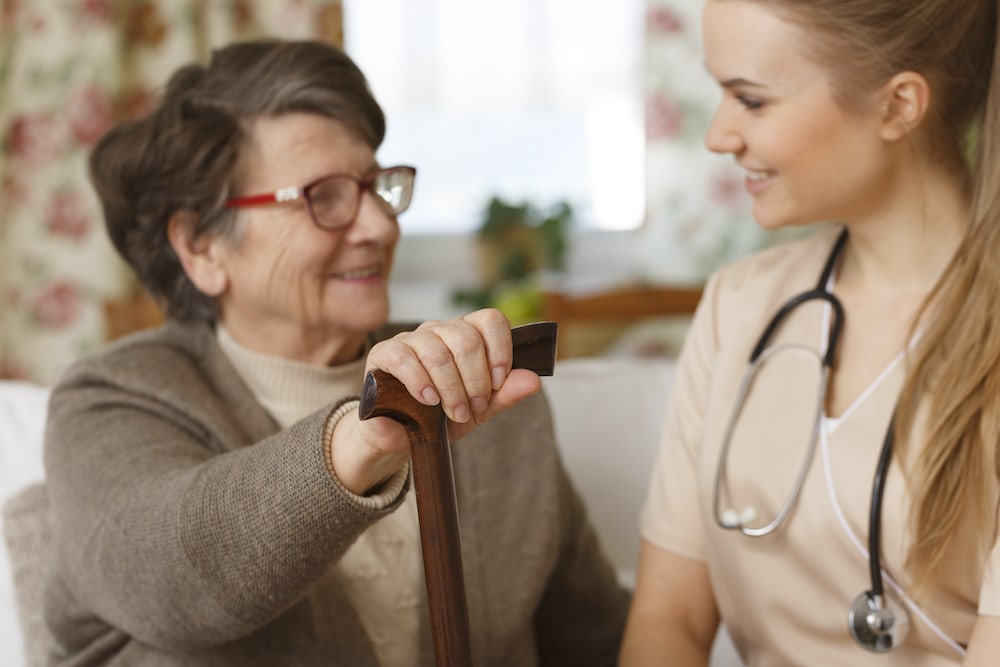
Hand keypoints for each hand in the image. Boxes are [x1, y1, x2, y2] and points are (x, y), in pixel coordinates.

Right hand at [330, 309, 542, 493]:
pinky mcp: (384, 352)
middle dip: (475, 379)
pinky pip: (404, 357)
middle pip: (466, 338)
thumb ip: (505, 395)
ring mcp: (411, 339)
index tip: (499, 382)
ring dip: (451, 388)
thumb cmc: (440, 416)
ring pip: (437, 350)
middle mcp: (440, 330)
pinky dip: (420, 381)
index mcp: (466, 336)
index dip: (500, 349)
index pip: (491, 320)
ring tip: (454, 413)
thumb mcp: (479, 410)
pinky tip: (428, 401)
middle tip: (475, 407)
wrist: (400, 435)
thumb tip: (534, 380)